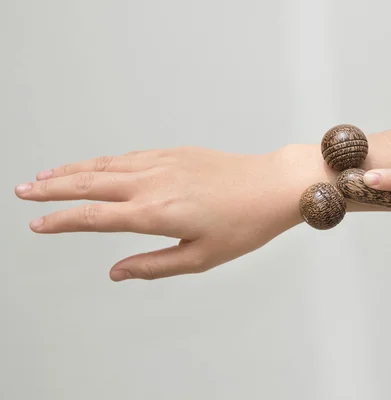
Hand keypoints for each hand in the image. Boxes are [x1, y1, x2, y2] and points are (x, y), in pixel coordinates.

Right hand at [14, 146, 322, 280]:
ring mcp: (164, 163)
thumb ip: (153, 265)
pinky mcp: (176, 153)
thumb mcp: (201, 258)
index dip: (62, 221)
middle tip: (23, 191)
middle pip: (91, 183)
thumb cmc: (245, 224)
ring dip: (73, 170)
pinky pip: (129, 156)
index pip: (95, 217)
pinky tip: (94, 165)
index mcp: (157, 213)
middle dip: (53, 189)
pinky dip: (104, 161)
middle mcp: (154, 183)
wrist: (273, 186)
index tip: (37, 224)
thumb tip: (116, 272)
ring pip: (106, 165)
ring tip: (46, 176)